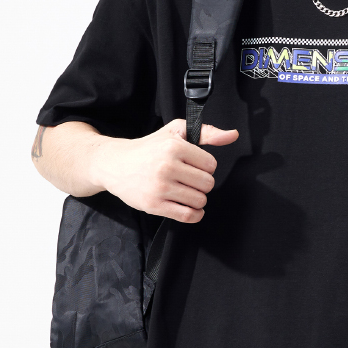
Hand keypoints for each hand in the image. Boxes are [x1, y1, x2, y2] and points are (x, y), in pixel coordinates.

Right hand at [93, 118, 237, 223]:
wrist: (115, 164)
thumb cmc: (149, 148)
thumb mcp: (176, 132)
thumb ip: (207, 132)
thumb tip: (232, 135)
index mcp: (174, 147)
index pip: (211, 164)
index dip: (205, 166)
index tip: (193, 165)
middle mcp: (167, 166)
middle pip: (207, 184)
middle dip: (202, 183)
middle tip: (189, 179)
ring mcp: (160, 187)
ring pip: (199, 200)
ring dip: (197, 198)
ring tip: (186, 191)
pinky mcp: (154, 205)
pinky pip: (187, 216)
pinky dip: (194, 215)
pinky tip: (189, 207)